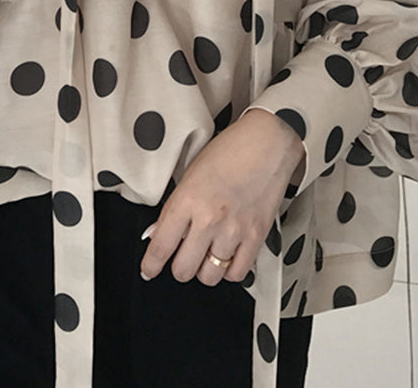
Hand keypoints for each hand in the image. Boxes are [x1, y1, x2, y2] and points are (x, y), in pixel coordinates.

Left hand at [139, 108, 304, 285]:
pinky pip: (237, 273)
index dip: (150, 265)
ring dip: (203, 269)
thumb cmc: (229, 151)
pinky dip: (228, 270)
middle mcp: (209, 219)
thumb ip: (175, 206)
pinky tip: (226, 256)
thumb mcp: (190, 173)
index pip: (161, 246)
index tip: (149, 270)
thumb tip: (160, 233)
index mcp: (187, 199)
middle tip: (181, 257)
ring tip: (206, 254)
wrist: (268, 142)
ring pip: (209, 276)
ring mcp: (234, 230)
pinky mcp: (257, 236)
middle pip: (183, 269)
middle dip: (178, 266)